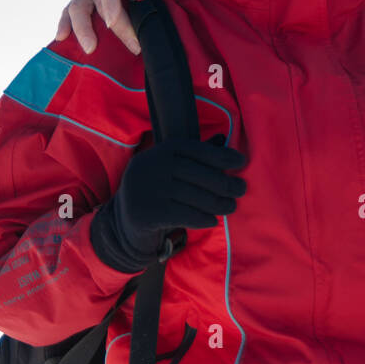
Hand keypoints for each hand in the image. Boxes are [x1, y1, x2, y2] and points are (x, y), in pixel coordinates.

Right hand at [54, 0, 204, 53]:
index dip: (110, 3)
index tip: (113, 23)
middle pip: (99, 3)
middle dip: (115, 26)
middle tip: (133, 46)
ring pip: (77, 7)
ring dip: (81, 28)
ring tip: (90, 49)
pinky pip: (70, 9)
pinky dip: (64, 23)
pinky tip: (61, 39)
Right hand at [89, 135, 246, 273]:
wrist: (123, 223)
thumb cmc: (157, 192)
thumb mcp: (171, 170)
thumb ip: (194, 157)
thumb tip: (223, 139)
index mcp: (159, 151)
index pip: (195, 149)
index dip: (220, 154)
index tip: (241, 161)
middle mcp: (151, 165)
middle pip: (197, 173)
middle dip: (224, 182)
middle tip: (241, 189)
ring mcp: (146, 189)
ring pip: (194, 196)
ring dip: (218, 203)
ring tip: (231, 206)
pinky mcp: (146, 213)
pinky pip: (184, 215)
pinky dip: (203, 218)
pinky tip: (213, 220)